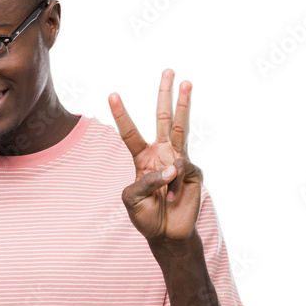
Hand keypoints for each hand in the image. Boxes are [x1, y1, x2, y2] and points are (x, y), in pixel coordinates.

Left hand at [108, 69, 202, 245]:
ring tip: (187, 82)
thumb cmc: (146, 216)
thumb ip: (146, 180)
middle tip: (168, 70)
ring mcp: (179, 161)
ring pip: (181, 127)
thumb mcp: (132, 199)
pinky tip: (174, 195)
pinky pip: (182, 168)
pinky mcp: (193, 172)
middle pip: (162, 119)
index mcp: (142, 159)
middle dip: (164, 94)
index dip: (121, 114)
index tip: (112, 93)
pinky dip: (175, 182)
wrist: (166, 234)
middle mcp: (161, 154)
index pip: (130, 132)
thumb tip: (173, 166)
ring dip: (184, 104)